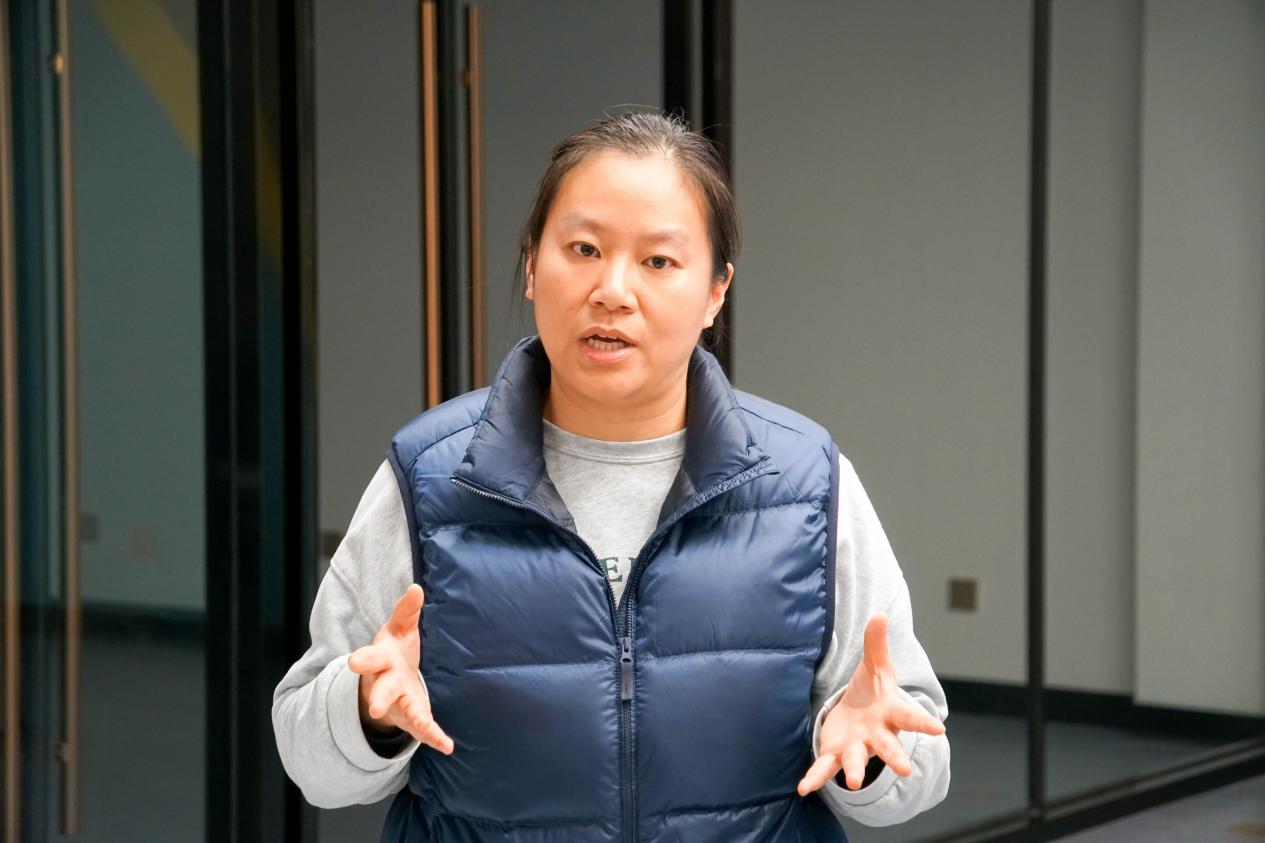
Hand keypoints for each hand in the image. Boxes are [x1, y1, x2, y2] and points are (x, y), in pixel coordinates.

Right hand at [348, 583, 453, 754]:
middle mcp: (386, 684)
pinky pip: (424, 730)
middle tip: (375, 708)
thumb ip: (406, 612)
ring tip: (425, 726)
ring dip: (414, 720)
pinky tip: (448, 747)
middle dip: (378, 699)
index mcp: (380, 660)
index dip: (363, 660)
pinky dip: (435, 738)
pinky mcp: (413, 718)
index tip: (353, 662)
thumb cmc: (393, 654)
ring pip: (405, 712)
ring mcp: (399, 703)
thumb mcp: (398, 630)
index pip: (369, 658)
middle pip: (381, 691)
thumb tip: (416, 588)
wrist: (388, 686)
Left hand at [797, 614, 943, 794]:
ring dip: (856, 770)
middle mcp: (876, 734)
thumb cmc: (871, 691)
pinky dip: (815, 778)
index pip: (909, 716)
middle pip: (887, 746)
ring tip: (855, 782)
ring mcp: (857, 746)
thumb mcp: (874, 666)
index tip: (939, 728)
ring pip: (857, 760)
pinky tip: (803, 789)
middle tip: (905, 769)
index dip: (923, 722)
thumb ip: (875, 644)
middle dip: (895, 756)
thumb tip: (879, 614)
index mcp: (890, 712)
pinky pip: (824, 768)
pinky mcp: (835, 753)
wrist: (857, 714)